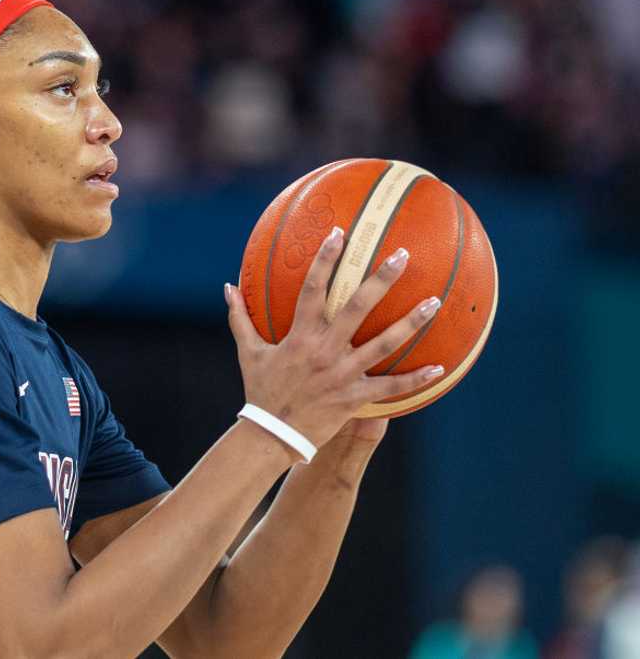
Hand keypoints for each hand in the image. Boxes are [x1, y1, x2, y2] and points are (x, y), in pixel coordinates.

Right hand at [226, 227, 442, 452]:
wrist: (272, 434)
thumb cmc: (261, 390)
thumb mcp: (248, 351)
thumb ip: (239, 317)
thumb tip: (228, 287)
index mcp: (300, 335)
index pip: (313, 288)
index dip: (326, 259)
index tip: (340, 234)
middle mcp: (325, 349)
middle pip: (358, 307)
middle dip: (382, 279)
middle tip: (403, 255)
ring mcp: (343, 373)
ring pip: (384, 343)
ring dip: (411, 322)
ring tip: (435, 302)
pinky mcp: (356, 396)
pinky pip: (391, 386)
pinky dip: (416, 378)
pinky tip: (441, 367)